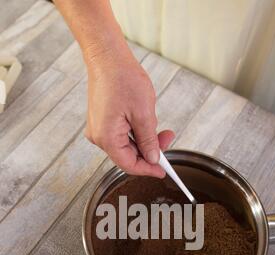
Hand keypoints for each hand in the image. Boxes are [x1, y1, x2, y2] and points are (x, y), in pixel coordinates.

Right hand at [85, 47, 174, 177]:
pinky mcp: (101, 121)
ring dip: (144, 140)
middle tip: (168, 137)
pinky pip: (121, 135)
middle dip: (150, 150)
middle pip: (128, 156)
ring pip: (126, 145)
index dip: (148, 169)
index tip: (163, 170)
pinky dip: (135, 132)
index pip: (129, 165)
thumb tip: (152, 158)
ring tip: (157, 124)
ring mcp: (98, 129)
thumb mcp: (143, 113)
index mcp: (107, 138)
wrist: (107, 57)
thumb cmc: (122, 78)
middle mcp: (99, 137)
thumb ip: (148, 141)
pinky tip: (144, 120)